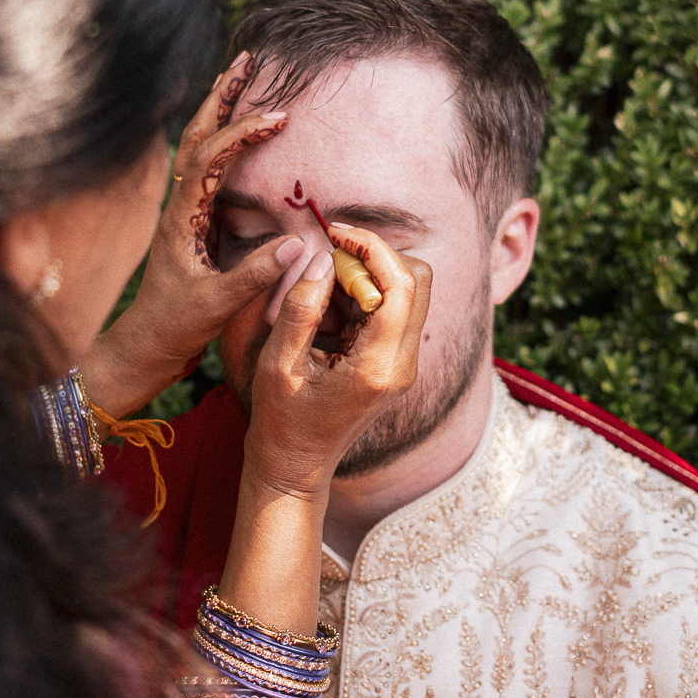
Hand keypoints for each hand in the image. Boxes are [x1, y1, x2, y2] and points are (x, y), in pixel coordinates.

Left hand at [80, 53, 303, 416]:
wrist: (143, 347)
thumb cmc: (173, 328)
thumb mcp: (215, 305)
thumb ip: (254, 275)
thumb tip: (295, 245)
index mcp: (180, 216)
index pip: (210, 157)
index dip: (243, 133)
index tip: (278, 117)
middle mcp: (177, 204)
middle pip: (197, 135)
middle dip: (221, 97)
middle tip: (246, 60)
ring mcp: (182, 210)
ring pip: (199, 146)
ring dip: (220, 111)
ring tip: (241, 77)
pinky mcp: (190, 221)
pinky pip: (207, 168)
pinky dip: (223, 139)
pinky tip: (237, 131)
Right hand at [243, 229, 431, 499]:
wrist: (295, 465)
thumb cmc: (281, 420)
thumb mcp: (279, 362)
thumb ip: (301, 307)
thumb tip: (322, 257)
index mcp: (379, 367)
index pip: (402, 285)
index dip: (373, 247)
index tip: (335, 232)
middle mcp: (403, 364)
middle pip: (418, 280)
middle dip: (376, 255)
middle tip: (330, 257)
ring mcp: (404, 364)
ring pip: (409, 290)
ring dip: (369, 274)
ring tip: (322, 291)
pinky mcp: (395, 361)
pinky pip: (393, 308)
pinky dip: (364, 293)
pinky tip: (328, 309)